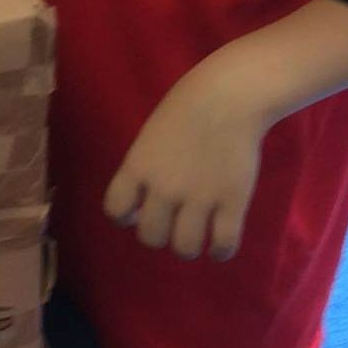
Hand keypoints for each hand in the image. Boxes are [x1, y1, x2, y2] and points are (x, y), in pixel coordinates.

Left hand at [103, 70, 267, 261]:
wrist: (228, 96)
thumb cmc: (186, 109)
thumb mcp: (150, 137)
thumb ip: (143, 169)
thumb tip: (141, 205)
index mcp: (138, 167)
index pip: (115, 210)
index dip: (125, 217)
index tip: (139, 211)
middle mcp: (164, 188)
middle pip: (150, 237)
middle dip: (160, 235)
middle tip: (173, 224)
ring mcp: (199, 197)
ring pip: (185, 248)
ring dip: (189, 247)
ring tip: (197, 235)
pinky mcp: (232, 201)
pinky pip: (224, 244)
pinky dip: (221, 251)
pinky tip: (220, 244)